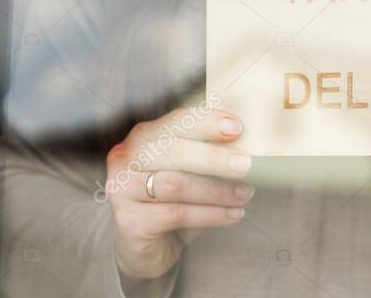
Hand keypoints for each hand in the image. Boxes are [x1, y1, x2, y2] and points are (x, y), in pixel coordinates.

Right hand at [105, 109, 253, 280]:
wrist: (144, 247)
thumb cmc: (170, 202)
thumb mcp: (186, 172)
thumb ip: (205, 153)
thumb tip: (248, 141)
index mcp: (144, 137)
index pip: (175, 122)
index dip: (206, 123)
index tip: (237, 127)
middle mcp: (127, 159)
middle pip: (173, 151)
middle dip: (214, 157)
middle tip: (246, 164)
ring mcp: (122, 190)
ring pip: (176, 185)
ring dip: (217, 190)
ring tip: (245, 194)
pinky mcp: (129, 221)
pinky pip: (177, 214)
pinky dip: (210, 214)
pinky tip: (233, 214)